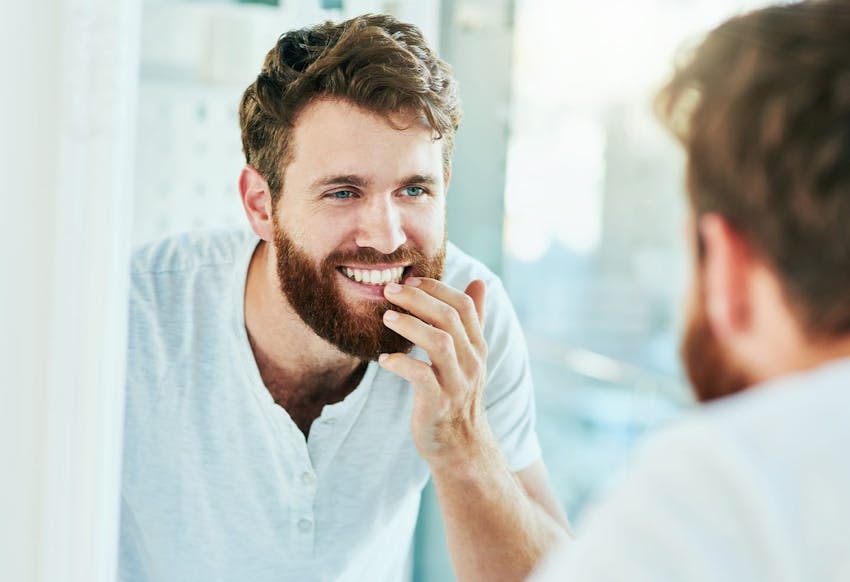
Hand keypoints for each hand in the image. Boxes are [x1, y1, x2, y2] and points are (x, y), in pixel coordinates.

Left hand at [379, 277, 496, 468]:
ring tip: (386, 317)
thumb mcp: (470, 356)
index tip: (409, 280)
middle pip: (449, 318)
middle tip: (389, 291)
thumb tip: (479, 281)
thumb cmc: (457, 395)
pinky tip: (384, 359)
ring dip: (410, 326)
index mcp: (477, 347)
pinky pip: (421, 376)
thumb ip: (473, 320)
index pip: (463, 306)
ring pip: (439, 343)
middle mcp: (471, 362)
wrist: (461, 446)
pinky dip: (401, 363)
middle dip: (418, 299)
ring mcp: (456, 383)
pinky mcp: (438, 404)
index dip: (437, 288)